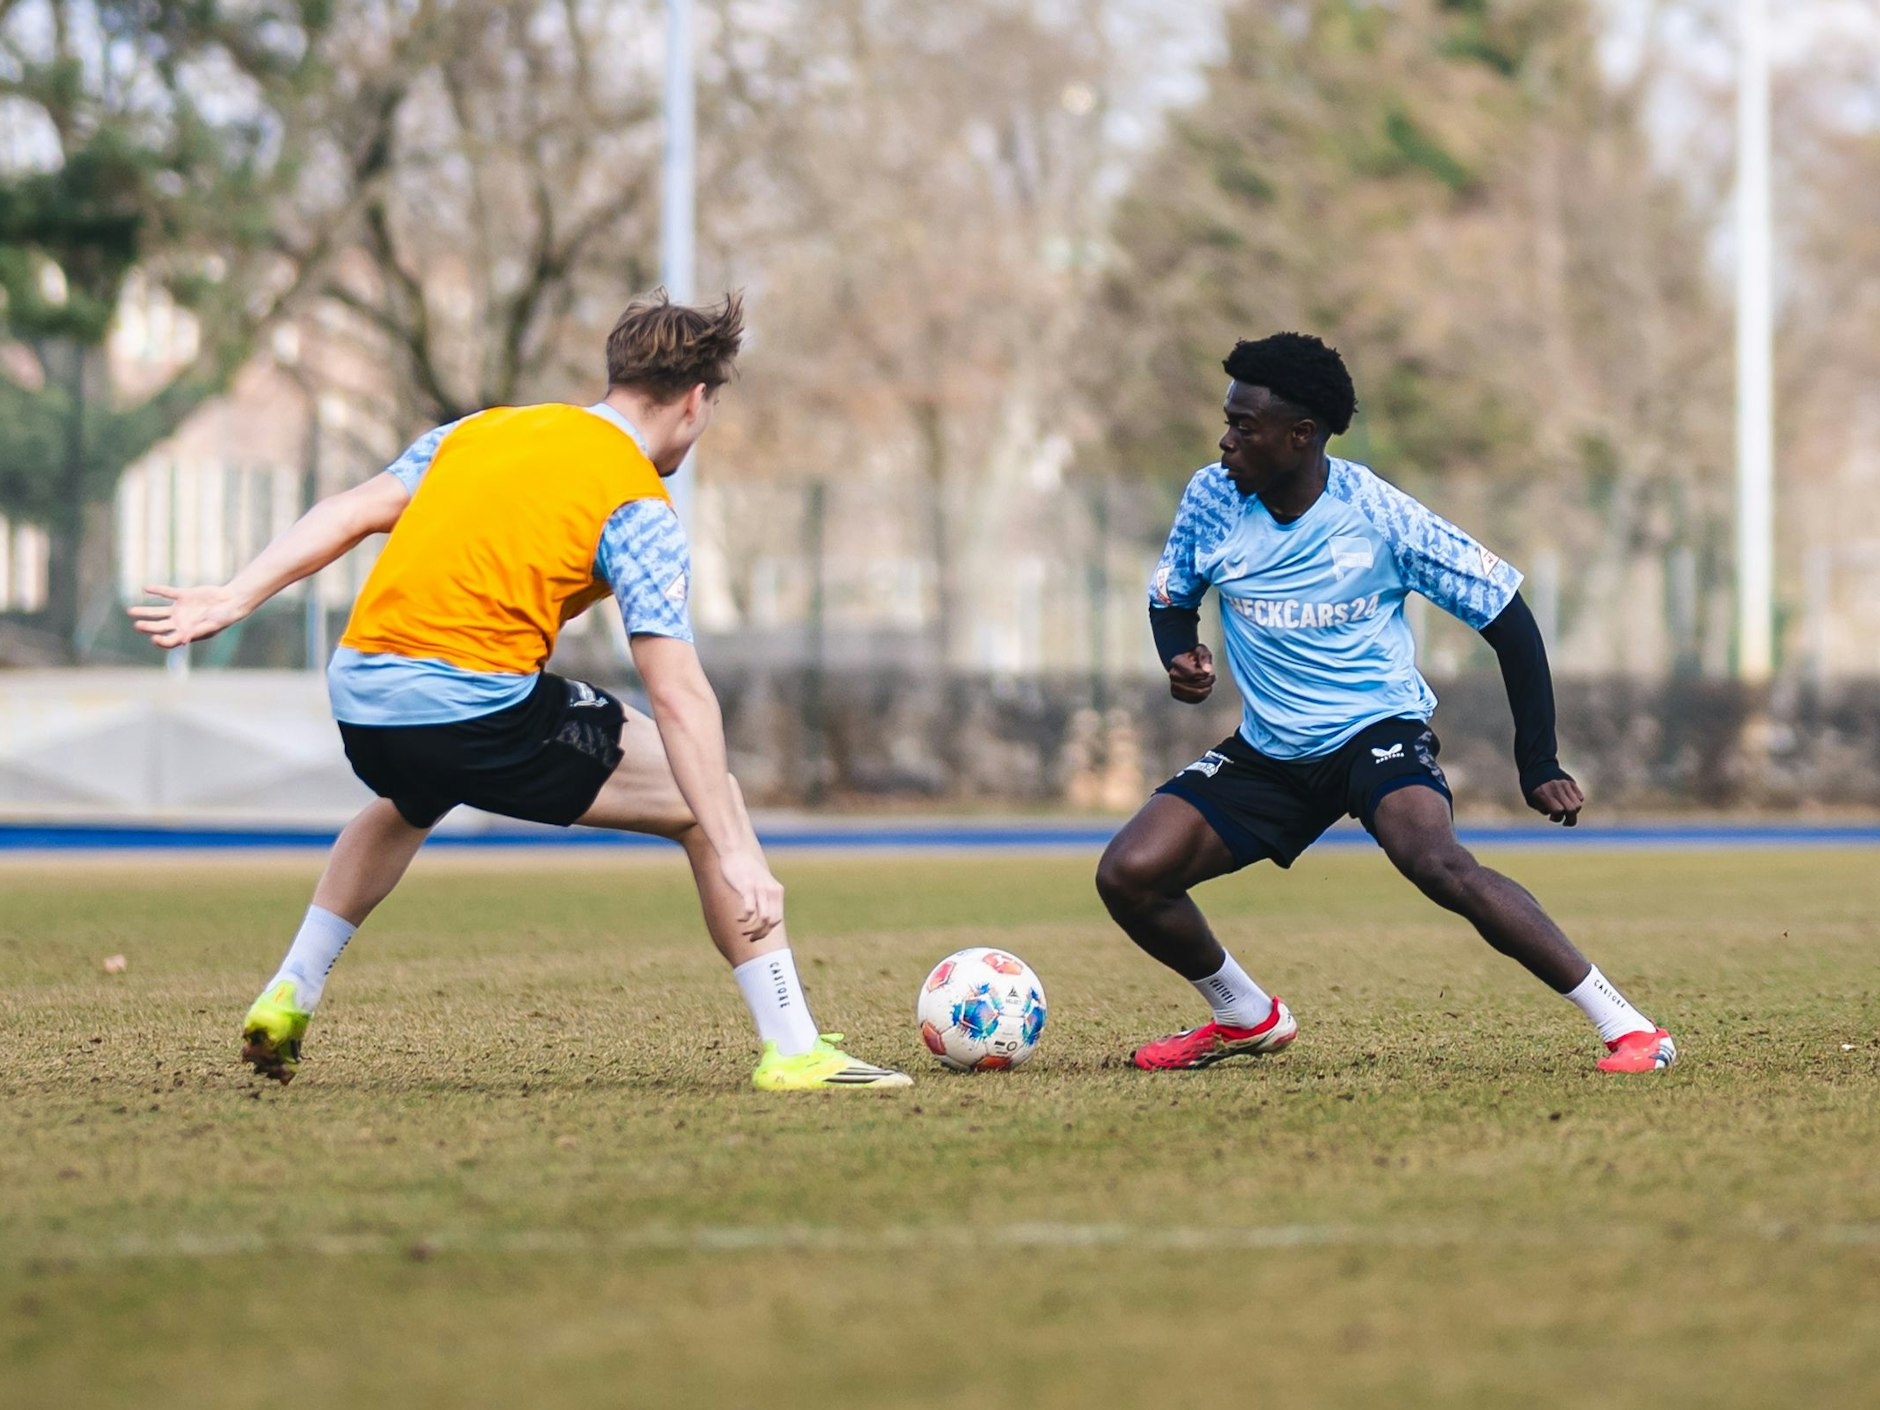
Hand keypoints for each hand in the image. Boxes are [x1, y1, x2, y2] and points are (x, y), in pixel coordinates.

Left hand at [128, 585, 247, 648]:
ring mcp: (181, 609)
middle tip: (137, 625)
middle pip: (159, 626)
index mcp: (187, 632)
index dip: (160, 641)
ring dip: (145, 611)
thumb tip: (182, 640)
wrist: (232, 601)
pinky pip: (167, 593)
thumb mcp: (211, 626)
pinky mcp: (184, 596)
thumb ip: (196, 631)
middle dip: (147, 626)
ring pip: (158, 611)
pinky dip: (157, 590)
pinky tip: (146, 589)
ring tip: (131, 611)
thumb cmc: (224, 617)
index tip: (153, 638)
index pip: (169, 640)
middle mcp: (181, 622)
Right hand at [718, 847, 784, 941]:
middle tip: (749, 937)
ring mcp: (760, 889)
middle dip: (760, 934)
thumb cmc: (747, 870)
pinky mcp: (747, 887)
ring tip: (743, 931)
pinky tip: (738, 919)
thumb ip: (766, 897)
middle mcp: (771, 890)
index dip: (766, 932)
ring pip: (763, 919)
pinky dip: (744, 919)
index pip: (777, 920)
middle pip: (771, 922)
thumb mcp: (763, 883)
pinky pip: (750, 910)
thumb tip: (765, 918)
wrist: (736, 852)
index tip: (755, 936)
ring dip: (752, 929)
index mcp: (777, 892)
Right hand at [1168, 644, 1215, 703]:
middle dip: (1207, 682)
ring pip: (1194, 694)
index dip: (1204, 674)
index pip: (1193, 674)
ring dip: (1206, 690)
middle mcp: (1173, 674)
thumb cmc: (1194, 656)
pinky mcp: (1176, 694)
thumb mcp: (1201, 650)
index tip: (1207, 670)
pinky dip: (1202, 696)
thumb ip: (1205, 658)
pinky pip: (1192, 700)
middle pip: (1194, 684)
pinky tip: (1204, 689)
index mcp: (1177, 662)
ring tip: (1208, 684)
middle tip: (1211, 677)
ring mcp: (1173, 685)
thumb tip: (1207, 669)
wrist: (1185, 662)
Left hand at [1527, 775, 1583, 826]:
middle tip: (1565, 822)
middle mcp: (1556, 789)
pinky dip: (1576, 803)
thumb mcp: (1531, 800)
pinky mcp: (1571, 782)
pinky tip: (1568, 803)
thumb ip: (1544, 810)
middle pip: (1572, 809)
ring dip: (1574, 812)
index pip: (1558, 810)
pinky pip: (1580, 797)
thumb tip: (1557, 816)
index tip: (1551, 817)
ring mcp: (1566, 784)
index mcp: (1544, 793)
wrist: (1537, 766)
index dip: (1557, 818)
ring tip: (1566, 812)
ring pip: (1578, 804)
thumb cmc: (1531, 787)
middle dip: (1570, 820)